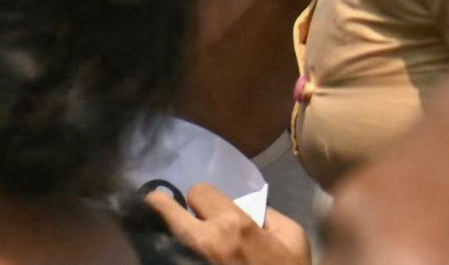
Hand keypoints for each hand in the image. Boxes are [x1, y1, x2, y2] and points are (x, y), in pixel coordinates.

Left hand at [142, 182, 304, 264]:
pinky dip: (166, 251)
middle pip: (160, 207)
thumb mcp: (294, 239)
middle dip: (169, 208)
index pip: (199, 191)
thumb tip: (243, 205)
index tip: (210, 210)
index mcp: (235, 225)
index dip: (206, 200)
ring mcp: (186, 260)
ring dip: (162, 230)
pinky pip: (162, 254)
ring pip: (155, 232)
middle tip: (177, 215)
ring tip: (171, 234)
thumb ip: (267, 214)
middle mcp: (204, 240)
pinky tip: (177, 253)